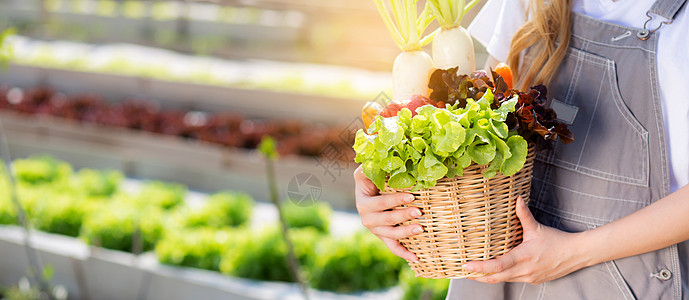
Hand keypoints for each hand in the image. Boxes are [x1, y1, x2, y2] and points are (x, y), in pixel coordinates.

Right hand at [353, 165, 423, 261]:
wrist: (369, 194)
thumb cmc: (371, 179)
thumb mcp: (366, 171)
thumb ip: (369, 165)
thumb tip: (377, 156)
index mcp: (363, 203)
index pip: (380, 203)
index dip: (395, 200)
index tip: (411, 196)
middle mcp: (367, 219)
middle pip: (387, 220)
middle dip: (403, 216)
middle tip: (420, 212)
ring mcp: (376, 230)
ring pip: (391, 235)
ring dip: (406, 233)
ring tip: (421, 229)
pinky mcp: (384, 237)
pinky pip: (393, 247)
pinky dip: (404, 253)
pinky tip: (416, 259)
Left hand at [464, 196, 587, 283]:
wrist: (576, 255)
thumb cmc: (556, 241)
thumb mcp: (537, 228)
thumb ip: (523, 215)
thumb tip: (517, 198)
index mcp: (523, 257)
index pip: (497, 266)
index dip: (480, 267)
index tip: (466, 265)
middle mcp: (524, 271)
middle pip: (494, 278)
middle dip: (477, 276)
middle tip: (462, 270)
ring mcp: (527, 277)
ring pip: (502, 280)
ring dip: (487, 277)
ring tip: (472, 271)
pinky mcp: (531, 280)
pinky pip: (511, 279)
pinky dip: (500, 276)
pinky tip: (492, 271)